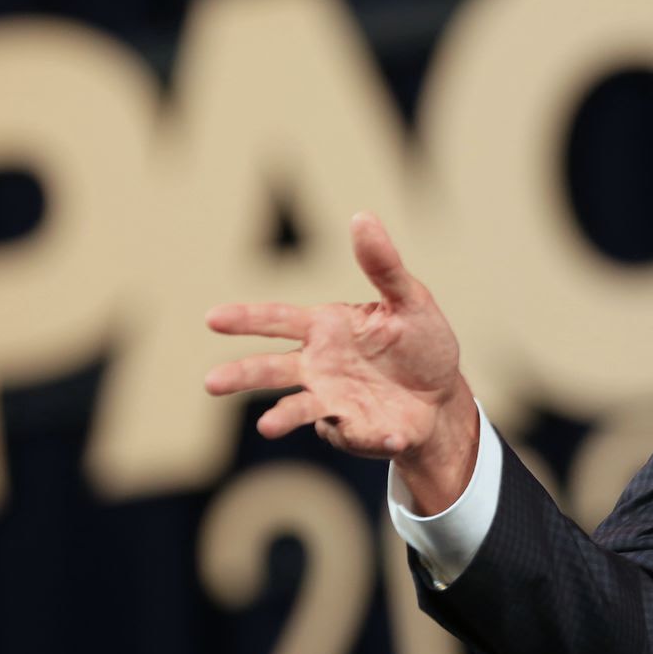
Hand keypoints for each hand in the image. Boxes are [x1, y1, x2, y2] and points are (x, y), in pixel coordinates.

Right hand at [204, 212, 478, 510]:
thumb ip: (383, 265)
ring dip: (282, 417)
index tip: (213, 318)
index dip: (246, 319)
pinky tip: (394, 435)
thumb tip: (362, 217)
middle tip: (211, 383)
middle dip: (241, 375)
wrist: (441, 397)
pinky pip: (356, 435)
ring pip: (297, 409)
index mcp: (326, 328)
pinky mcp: (352, 432)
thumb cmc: (419, 342)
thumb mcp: (410, 300)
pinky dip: (375, 436)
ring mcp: (331, 402)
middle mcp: (318, 366)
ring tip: (266, 427)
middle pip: (271, 369)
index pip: (278, 320)